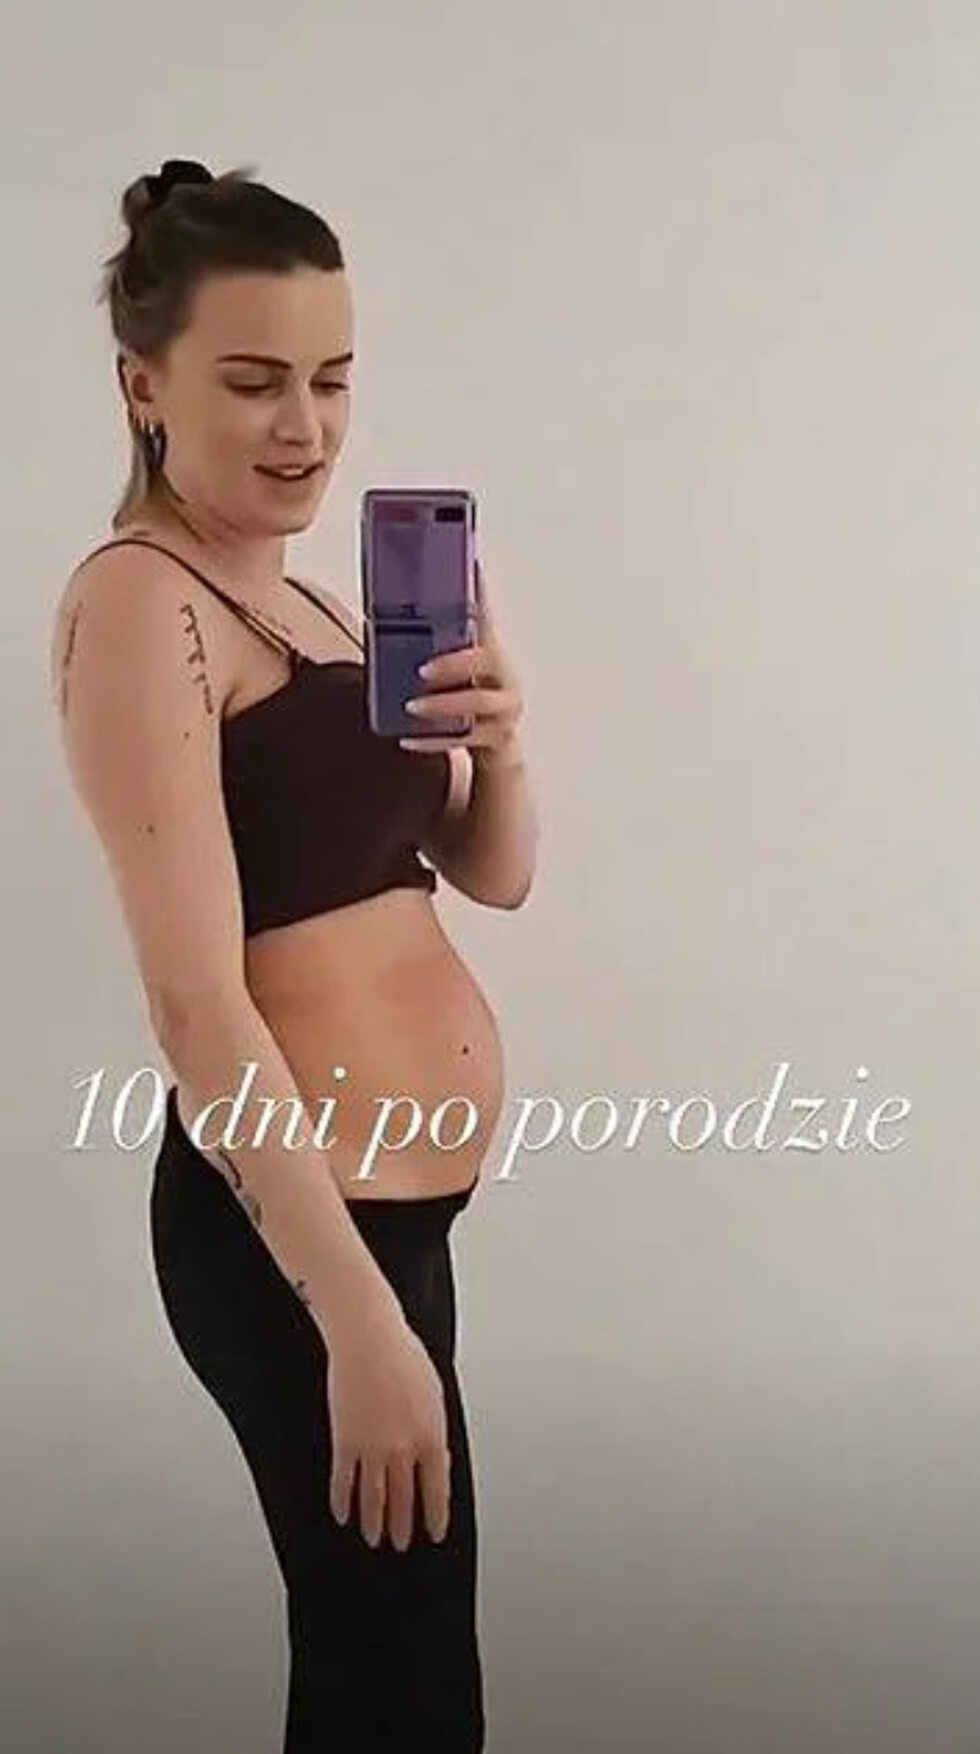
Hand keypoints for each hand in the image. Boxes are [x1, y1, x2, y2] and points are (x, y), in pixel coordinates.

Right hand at [325, 1296, 450, 1550]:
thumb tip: (440, 1460)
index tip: (434, 1532)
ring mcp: (372, 1448)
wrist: (369, 1338)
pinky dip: (342, 1502)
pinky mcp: (345, 1441)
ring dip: (374, 1523)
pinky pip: (343, 1482)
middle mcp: (403, 1448)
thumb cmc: (404, 1355)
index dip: (435, 1516)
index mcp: (432, 1436)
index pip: (437, 1490)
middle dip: (403, 1526)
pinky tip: (343, 1515)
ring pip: (373, 1498)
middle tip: (401, 1544)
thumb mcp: (436, 1393)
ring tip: (373, 1539)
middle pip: (404, 1500)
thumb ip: (437, 1431)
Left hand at [400, 557, 524, 767]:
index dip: (481, 593)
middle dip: (453, 663)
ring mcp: (506, 710)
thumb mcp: (459, 676)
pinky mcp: (498, 739)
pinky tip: (406, 739)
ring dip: (442, 704)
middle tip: (421, 670)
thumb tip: (382, 628)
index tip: (472, 567)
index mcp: (495, 656)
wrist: (498, 751)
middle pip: (488, 661)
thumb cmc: (470, 704)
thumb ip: (440, 653)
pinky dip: (432, 741)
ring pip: (478, 703)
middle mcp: (506, 679)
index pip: (487, 617)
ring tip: (410, 707)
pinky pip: (464, 740)